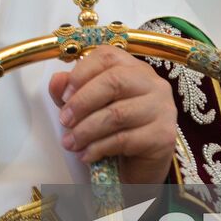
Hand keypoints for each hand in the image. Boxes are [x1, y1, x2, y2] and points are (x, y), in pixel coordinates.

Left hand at [47, 46, 176, 186]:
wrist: (140, 164)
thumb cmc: (113, 129)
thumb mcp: (87, 107)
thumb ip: (71, 91)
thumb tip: (57, 81)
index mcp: (133, 68)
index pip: (107, 56)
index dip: (81, 73)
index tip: (63, 96)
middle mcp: (152, 83)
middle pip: (114, 81)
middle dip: (82, 102)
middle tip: (64, 121)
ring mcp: (162, 108)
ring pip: (118, 113)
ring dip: (86, 130)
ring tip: (70, 143)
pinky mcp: (163, 135)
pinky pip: (125, 139)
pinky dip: (99, 147)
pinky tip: (86, 154)